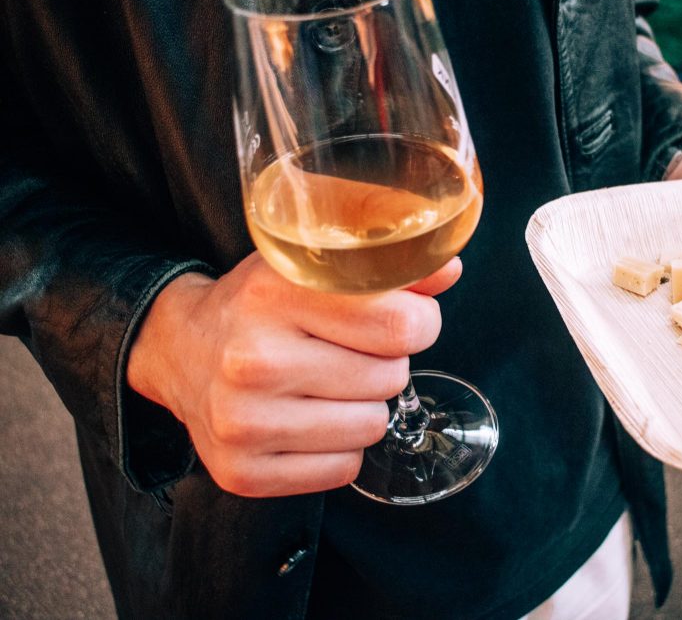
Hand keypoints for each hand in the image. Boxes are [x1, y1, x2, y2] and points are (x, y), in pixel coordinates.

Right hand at [126, 253, 461, 497]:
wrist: (179, 350)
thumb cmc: (259, 304)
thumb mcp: (312, 265)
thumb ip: (387, 264)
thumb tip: (448, 271)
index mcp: (273, 294)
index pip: (400, 325)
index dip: (419, 322)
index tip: (404, 318)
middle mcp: (253, 360)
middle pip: (392, 377)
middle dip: (386, 362)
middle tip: (350, 351)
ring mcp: (243, 423)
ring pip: (373, 426)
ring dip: (365, 406)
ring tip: (328, 384)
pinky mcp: (241, 472)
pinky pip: (343, 469)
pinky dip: (339, 448)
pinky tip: (308, 419)